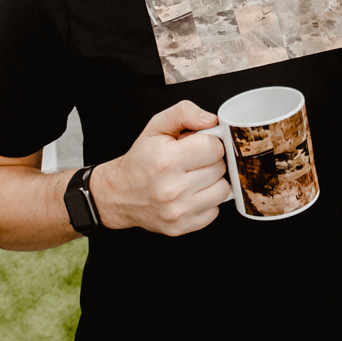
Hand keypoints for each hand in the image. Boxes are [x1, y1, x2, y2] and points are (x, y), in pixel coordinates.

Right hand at [89, 101, 232, 235]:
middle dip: (210, 161)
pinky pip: (215, 212)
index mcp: (166, 160)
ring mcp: (178, 211)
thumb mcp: (156, 127)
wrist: (119, 194)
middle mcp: (172, 188)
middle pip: (220, 168)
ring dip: (212, 182)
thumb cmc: (141, 160)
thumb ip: (184, 113)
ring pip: (222, 190)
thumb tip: (211, 120)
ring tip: (194, 178)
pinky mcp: (181, 227)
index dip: (209, 143)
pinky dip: (207, 202)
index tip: (197, 146)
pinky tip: (191, 195)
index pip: (214, 148)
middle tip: (192, 162)